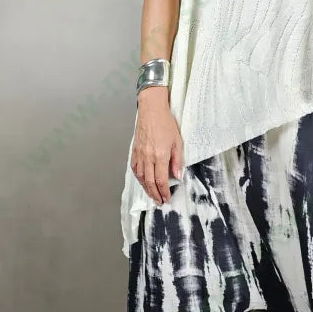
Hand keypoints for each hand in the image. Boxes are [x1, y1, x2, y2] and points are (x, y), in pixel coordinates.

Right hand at [131, 87, 183, 204]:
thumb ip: (177, 161)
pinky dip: (138, 178)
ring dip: (146, 188)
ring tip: (151, 194)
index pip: (161, 180)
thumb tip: (177, 176)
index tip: (166, 198)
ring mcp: (139, 154)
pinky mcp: (134, 151)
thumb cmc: (165, 123)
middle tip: (158, 201)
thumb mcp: (177, 142)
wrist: (151, 110)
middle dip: (154, 194)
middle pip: (149, 182)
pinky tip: (142, 181)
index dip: (163, 192)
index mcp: (159, 156)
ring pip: (141, 177)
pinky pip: (135, 168)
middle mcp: (148, 157)